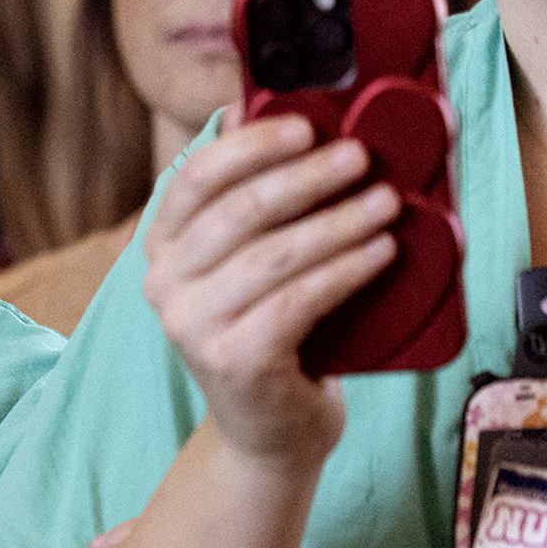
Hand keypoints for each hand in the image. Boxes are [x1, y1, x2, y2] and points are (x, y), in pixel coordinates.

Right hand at [143, 113, 398, 465]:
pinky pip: (298, 300)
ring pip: (274, 256)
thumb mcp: (248, 264)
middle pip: (240, 212)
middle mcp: (162, 285)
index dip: (251, 147)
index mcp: (161, 248)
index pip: (195, 178)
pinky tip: (382, 252)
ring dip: (338, 222)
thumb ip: (251, 204)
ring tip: (385, 203)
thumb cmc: (269, 333)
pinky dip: (345, 271)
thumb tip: (267, 116)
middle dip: (307, 178)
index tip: (306, 128)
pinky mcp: (234, 361)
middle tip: (360, 157)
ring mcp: (192, 327)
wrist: (267, 431)